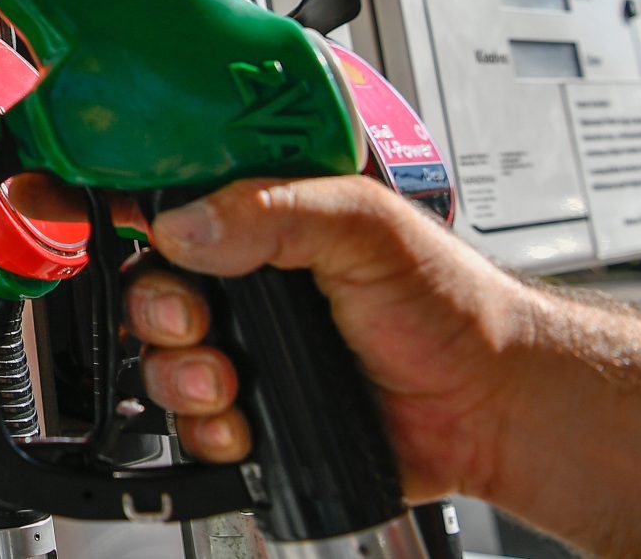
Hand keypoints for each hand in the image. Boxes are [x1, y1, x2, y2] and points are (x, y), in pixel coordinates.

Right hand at [121, 174, 532, 501]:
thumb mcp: (364, 224)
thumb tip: (185, 224)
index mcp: (264, 226)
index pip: (175, 216)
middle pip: (152, 293)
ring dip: (180, 375)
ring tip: (226, 381)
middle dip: (159, 313)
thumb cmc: (450, 306)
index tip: (153, 245)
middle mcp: (246, 290)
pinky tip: (244, 422)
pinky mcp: (254, 418)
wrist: (489, 407)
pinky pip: (192, 429)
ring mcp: (247, 355)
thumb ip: (272, 210)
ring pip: (160, 363)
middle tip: (194, 323)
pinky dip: (207, 430)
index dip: (150, 230)